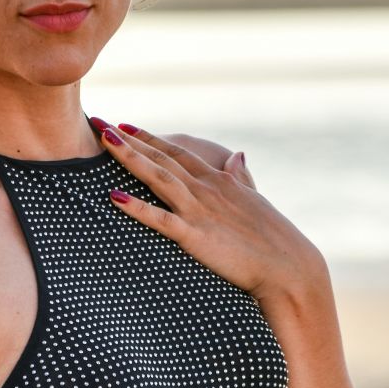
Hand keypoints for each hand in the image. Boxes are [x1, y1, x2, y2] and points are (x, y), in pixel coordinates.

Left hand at [92, 118, 320, 302]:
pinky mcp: (195, 236)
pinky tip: (114, 196)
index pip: (178, 153)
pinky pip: (160, 219)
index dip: (151, 139)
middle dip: (129, 140)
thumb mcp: (255, 200)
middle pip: (161, 159)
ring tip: (105, 141)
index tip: (127, 126)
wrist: (288, 264)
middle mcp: (206, 189)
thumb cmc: (274, 238)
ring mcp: (199, 210)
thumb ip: (242, 178)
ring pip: (158, 178)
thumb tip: (237, 156)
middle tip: (101, 123)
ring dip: (130, 158)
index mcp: (219, 180)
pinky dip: (136, 207)